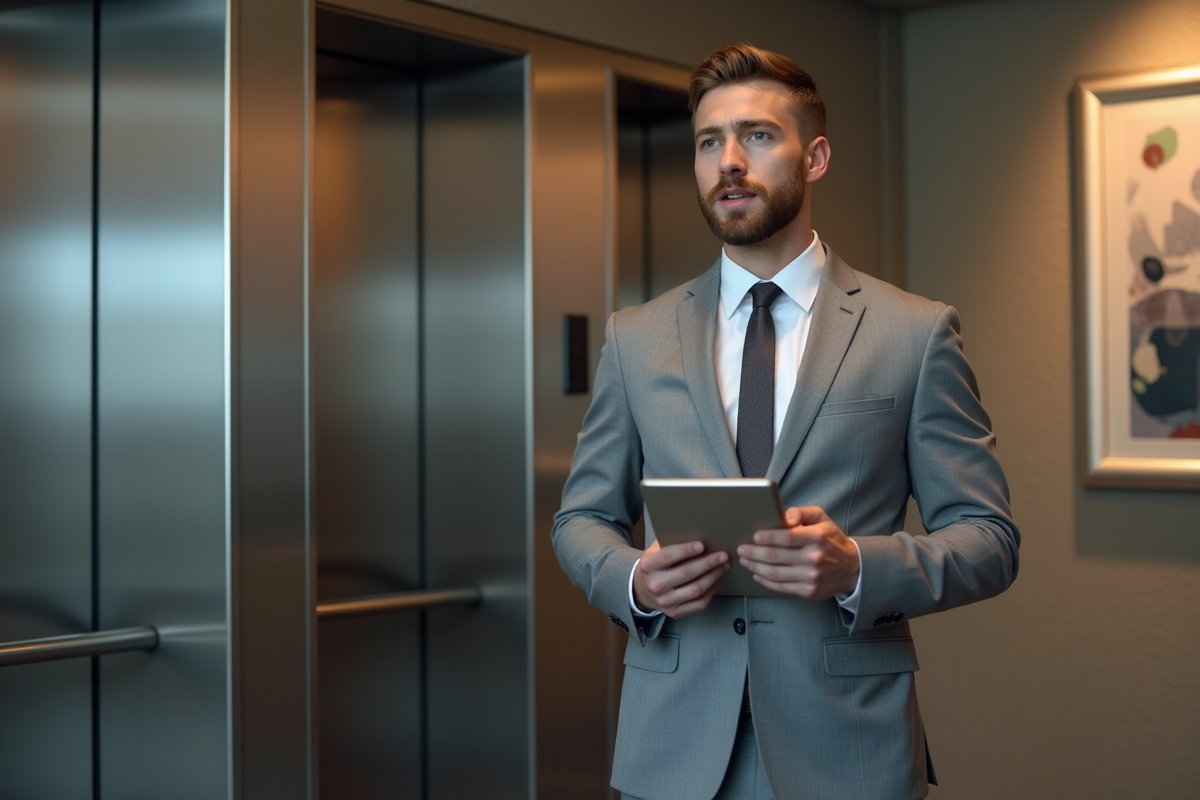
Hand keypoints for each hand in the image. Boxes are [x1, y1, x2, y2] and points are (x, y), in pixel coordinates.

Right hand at [633, 539, 729, 618]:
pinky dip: (712, 590)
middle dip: (708, 563)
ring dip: (714, 576)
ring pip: (696, 589)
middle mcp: (655, 585)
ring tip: (723, 566)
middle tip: (722, 555)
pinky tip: (716, 579)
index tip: (702, 545)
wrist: (642, 589)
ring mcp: (665, 601)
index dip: (687, 550)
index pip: (669, 556)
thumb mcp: (655, 551)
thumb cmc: (654, 565)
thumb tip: (697, 533)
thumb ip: (670, 542)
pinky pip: (699, 603)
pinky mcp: (675, 612)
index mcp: (648, 566)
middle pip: (687, 573)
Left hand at [737, 506, 859, 598]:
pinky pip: (781, 587)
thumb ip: (802, 512)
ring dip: (755, 567)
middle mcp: (814, 558)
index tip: (754, 537)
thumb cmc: (832, 540)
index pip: (786, 538)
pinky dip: (765, 581)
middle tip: (742, 550)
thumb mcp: (822, 519)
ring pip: (775, 573)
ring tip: (745, 561)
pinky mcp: (808, 591)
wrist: (852, 568)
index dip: (767, 538)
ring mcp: (811, 577)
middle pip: (775, 557)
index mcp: (817, 538)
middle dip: (754, 553)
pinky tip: (757, 574)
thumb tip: (785, 516)